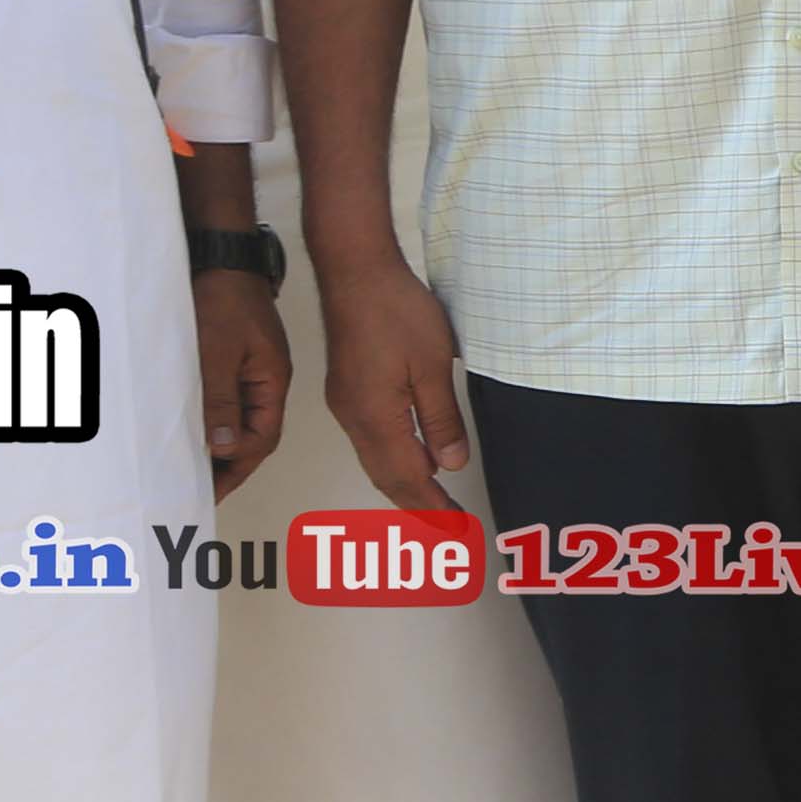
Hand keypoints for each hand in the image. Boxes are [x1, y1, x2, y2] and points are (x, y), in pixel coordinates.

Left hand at [193, 272, 291, 492]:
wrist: (221, 258)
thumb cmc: (223, 298)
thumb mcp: (218, 352)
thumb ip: (220, 400)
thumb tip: (223, 447)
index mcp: (272, 381)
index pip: (261, 438)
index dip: (236, 466)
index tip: (210, 490)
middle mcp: (266, 381)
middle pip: (253, 435)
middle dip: (229, 465)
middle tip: (199, 491)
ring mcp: (251, 371)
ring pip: (239, 420)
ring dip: (220, 446)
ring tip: (192, 471)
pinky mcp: (234, 361)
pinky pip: (226, 402)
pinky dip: (212, 422)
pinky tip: (193, 431)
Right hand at [313, 246, 473, 512]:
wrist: (355, 270)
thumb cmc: (395, 310)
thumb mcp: (433, 365)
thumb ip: (441, 418)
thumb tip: (451, 464)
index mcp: (375, 417)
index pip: (406, 478)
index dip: (431, 507)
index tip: (454, 531)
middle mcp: (354, 419)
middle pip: (385, 477)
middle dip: (417, 504)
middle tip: (447, 528)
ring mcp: (346, 404)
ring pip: (375, 460)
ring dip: (404, 484)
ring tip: (433, 501)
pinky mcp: (347, 389)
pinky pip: (370, 441)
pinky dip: (393, 460)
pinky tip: (412, 458)